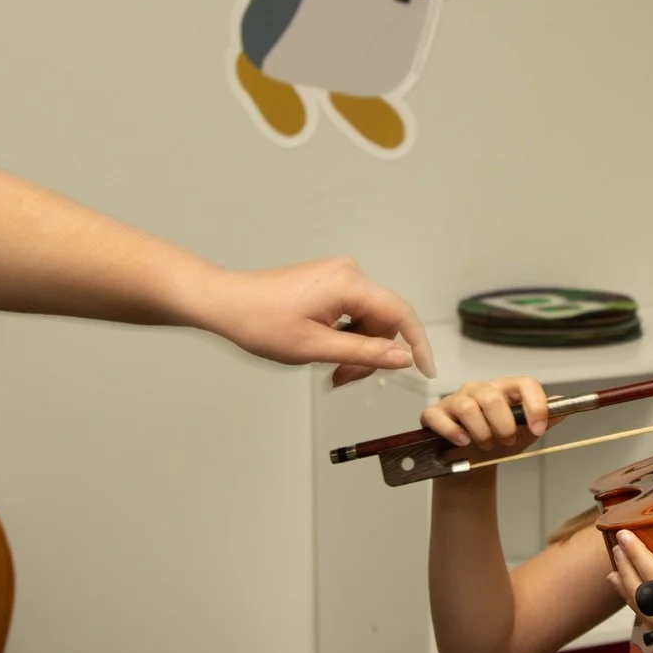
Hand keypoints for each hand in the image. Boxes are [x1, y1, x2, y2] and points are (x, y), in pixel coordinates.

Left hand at [194, 255, 434, 385]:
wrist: (226, 303)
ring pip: (367, 320)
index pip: (401, 314)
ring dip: (355, 348)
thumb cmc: (261, 322)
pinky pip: (352, 313)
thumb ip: (364, 354)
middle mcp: (349, 272)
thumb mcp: (316, 348)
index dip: (417, 345)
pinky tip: (324, 351)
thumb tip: (402, 358)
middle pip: (383, 320)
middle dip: (371, 354)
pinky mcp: (328, 282)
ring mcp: (338, 276)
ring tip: (329, 369)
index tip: (426, 371)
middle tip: (344, 379)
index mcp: (349, 283)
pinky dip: (345, 336)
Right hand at [421, 375, 549, 457]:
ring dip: (481, 433)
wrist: (471, 462)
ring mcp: (455, 399)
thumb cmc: (497, 441)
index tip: (539, 428)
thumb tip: (564, 407)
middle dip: (504, 426)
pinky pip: (440, 417)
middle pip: (492, 398)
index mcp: (505, 389)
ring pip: (468, 408)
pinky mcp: (435, 414)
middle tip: (506, 442)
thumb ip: (544, 420)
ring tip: (486, 445)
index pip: (524, 383)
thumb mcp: (524, 433)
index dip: (535, 405)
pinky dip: (453, 432)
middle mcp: (480, 389)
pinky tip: (462, 443)